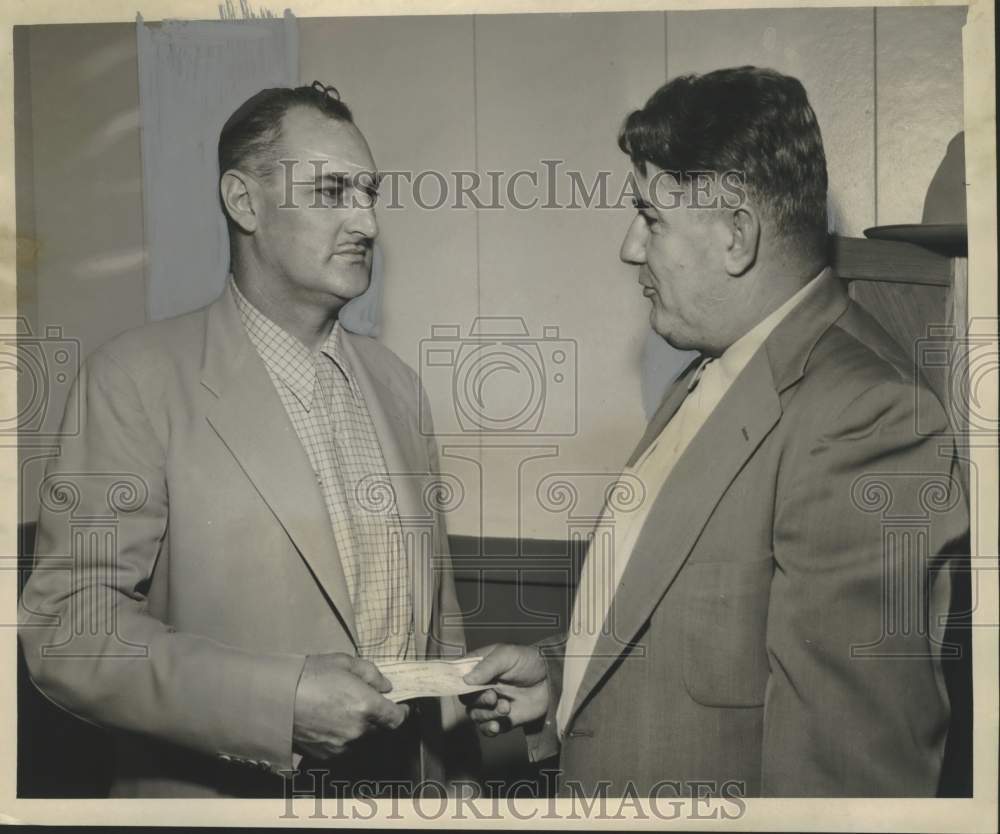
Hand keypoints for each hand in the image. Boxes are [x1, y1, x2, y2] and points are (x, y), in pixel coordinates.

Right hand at [292, 652, 408, 758]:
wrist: (275, 699)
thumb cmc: (309, 676)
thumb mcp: (343, 662)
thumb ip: (370, 674)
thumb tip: (385, 687)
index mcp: (366, 706)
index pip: (396, 719)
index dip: (402, 713)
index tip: (401, 708)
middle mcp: (358, 730)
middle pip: (379, 729)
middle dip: (376, 717)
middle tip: (363, 702)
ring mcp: (342, 745)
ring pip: (361, 739)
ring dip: (359, 728)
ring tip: (342, 711)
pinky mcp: (326, 755)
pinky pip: (344, 747)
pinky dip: (343, 737)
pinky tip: (329, 722)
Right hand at [460, 643, 548, 736]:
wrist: (552, 681)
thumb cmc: (529, 661)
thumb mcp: (507, 655)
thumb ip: (487, 666)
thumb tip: (466, 679)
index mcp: (480, 667)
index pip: (458, 675)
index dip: (456, 682)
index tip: (462, 687)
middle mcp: (482, 686)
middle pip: (466, 698)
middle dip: (478, 700)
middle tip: (493, 697)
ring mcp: (491, 703)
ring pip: (475, 715)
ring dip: (487, 714)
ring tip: (505, 707)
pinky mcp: (501, 718)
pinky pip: (487, 728)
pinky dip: (490, 728)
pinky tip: (498, 725)